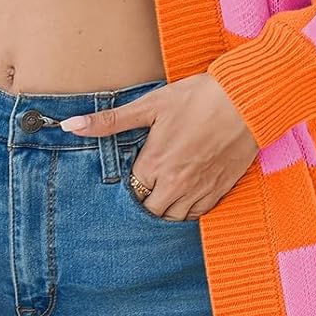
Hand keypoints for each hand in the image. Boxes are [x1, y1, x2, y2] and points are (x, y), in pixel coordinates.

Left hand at [60, 72, 258, 220]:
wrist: (245, 100)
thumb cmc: (197, 97)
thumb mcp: (150, 104)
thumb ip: (109, 121)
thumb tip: (70, 125)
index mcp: (155, 164)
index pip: (131, 192)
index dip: (129, 183)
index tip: (133, 171)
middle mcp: (176, 184)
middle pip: (150, 212)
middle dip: (145, 200)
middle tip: (146, 184)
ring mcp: (200, 190)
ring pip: (175, 217)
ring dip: (166, 208)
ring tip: (164, 190)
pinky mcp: (221, 190)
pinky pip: (199, 214)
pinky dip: (190, 209)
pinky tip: (187, 192)